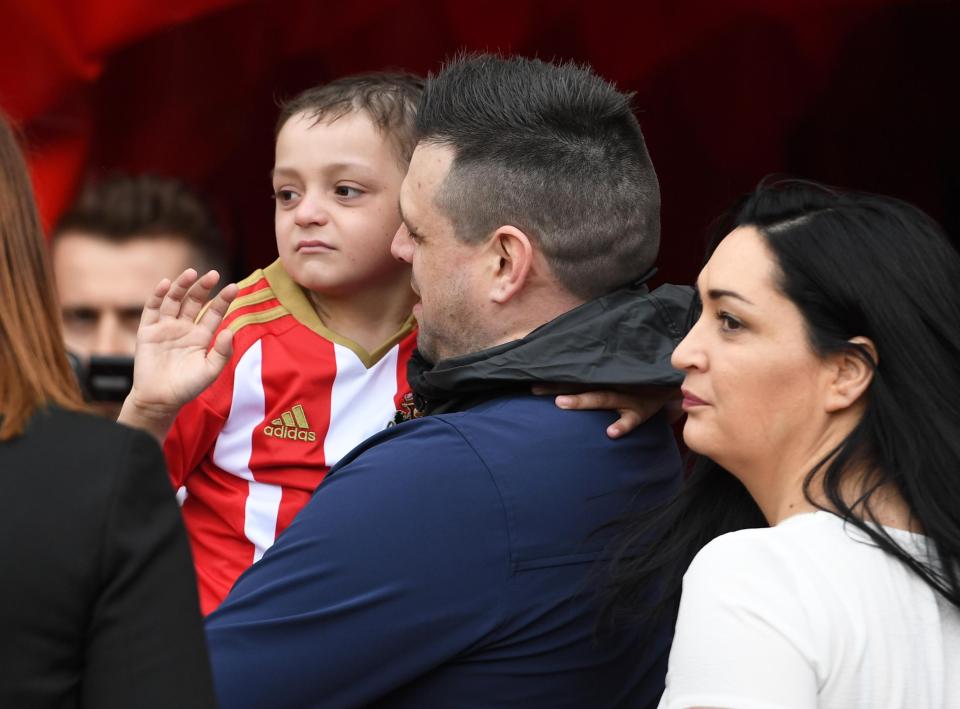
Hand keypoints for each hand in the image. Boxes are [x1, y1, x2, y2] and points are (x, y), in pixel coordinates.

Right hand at [118, 269, 237, 440]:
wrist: (159, 400)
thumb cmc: (187, 388)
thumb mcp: (210, 371)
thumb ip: (222, 352)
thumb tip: (229, 331)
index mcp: (201, 336)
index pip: (214, 313)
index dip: (223, 300)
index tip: (234, 287)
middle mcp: (184, 328)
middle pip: (194, 302)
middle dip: (203, 287)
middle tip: (213, 274)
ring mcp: (165, 328)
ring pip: (174, 301)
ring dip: (181, 286)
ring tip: (192, 273)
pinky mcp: (147, 331)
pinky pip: (152, 309)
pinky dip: (157, 296)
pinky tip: (165, 284)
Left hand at [531, 384, 681, 438]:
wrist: (676, 379)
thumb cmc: (640, 379)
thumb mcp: (619, 375)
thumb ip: (596, 378)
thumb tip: (565, 383)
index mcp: (605, 376)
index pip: (574, 375)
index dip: (552, 377)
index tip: (528, 378)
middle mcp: (613, 383)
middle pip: (581, 383)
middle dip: (557, 386)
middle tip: (534, 390)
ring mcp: (628, 396)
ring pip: (602, 397)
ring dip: (582, 400)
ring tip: (561, 403)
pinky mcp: (644, 409)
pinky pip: (632, 419)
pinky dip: (622, 425)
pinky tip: (610, 433)